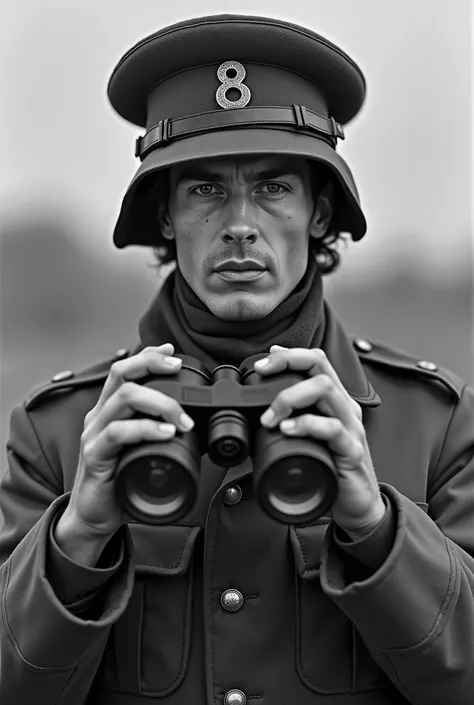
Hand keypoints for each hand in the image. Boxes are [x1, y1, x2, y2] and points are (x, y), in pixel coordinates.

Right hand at [61, 343, 194, 539]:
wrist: (94, 516)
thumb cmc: (121, 480)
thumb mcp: (142, 449)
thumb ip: (158, 432)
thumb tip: (194, 425)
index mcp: (109, 410)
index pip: (124, 370)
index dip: (147, 356)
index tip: (170, 352)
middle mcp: (99, 416)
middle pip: (121, 374)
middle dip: (153, 366)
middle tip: (179, 372)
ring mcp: (94, 434)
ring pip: (123, 398)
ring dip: (160, 402)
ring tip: (184, 419)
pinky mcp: (94, 456)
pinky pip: (117, 433)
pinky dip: (145, 429)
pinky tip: (165, 434)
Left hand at [254, 345, 385, 535]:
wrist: (358, 505)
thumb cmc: (331, 469)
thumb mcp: (309, 438)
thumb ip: (292, 420)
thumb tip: (257, 411)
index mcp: (335, 401)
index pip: (316, 361)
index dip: (289, 355)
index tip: (264, 363)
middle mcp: (345, 408)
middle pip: (320, 367)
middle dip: (287, 365)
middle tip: (262, 378)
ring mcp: (350, 428)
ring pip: (325, 390)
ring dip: (290, 396)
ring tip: (271, 416)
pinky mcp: (351, 452)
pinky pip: (332, 429)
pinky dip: (306, 425)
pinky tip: (288, 430)